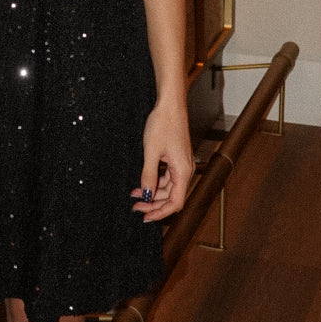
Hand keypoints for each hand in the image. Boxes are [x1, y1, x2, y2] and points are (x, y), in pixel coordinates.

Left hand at [132, 99, 193, 222]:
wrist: (170, 104)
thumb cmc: (163, 124)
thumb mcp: (151, 151)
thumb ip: (148, 175)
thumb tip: (146, 195)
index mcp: (183, 171)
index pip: (175, 203)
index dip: (161, 213)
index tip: (145, 217)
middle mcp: (185, 170)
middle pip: (172, 197)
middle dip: (153, 204)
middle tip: (135, 207)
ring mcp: (181, 164)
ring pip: (168, 188)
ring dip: (153, 193)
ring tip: (135, 195)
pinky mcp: (176, 158)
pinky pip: (167, 177)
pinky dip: (155, 182)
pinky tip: (142, 182)